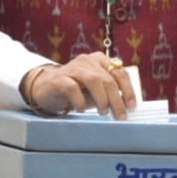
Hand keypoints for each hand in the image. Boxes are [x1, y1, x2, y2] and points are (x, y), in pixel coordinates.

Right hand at [20, 52, 137, 119]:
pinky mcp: (58, 78)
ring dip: (101, 99)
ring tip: (103, 112)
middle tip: (119, 116)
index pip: (120, 73)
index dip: (128, 90)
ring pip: (93, 80)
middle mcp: (88, 61)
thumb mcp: (95, 91)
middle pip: (108, 79)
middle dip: (117, 100)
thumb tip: (125, 106)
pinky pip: (72, 87)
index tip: (132, 106)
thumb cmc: (75, 89)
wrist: (44, 86)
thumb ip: (109, 94)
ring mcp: (73, 68)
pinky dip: (80, 101)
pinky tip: (80, 109)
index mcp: (100, 60)